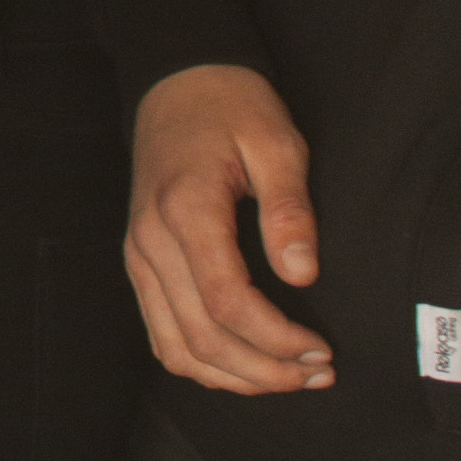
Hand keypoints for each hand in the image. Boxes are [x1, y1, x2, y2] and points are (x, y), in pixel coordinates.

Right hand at [126, 63, 329, 394]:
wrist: (180, 83)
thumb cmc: (234, 109)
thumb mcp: (277, 144)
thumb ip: (289, 210)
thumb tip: (302, 274)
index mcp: (186, 209)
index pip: (227, 301)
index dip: (276, 339)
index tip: (321, 349)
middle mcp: (151, 240)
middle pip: (201, 336)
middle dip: (264, 370)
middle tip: (318, 373)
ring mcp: (139, 255)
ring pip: (176, 347)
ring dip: (233, 376)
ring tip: (287, 377)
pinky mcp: (140, 263)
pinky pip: (162, 334)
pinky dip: (201, 363)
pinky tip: (244, 366)